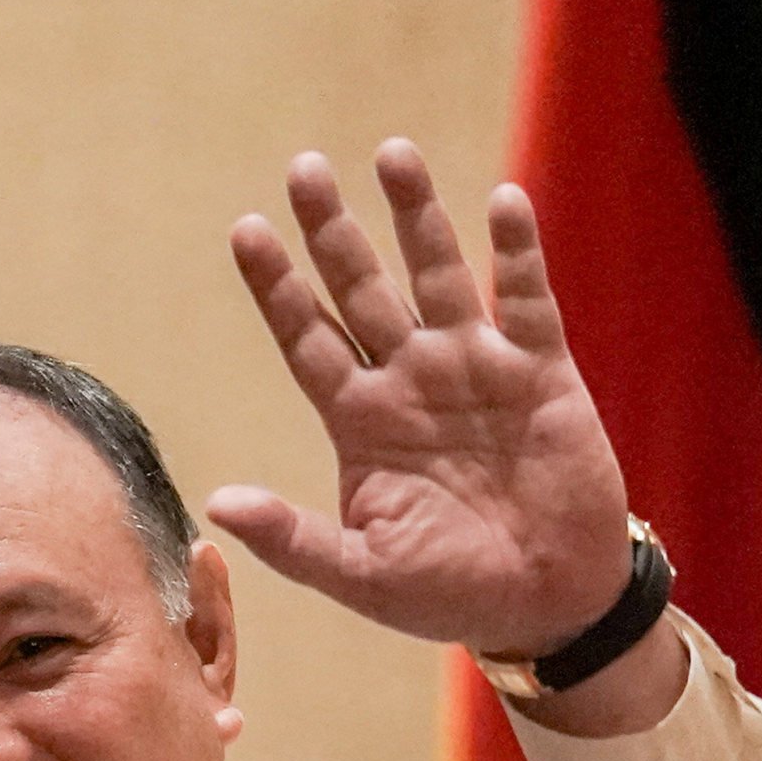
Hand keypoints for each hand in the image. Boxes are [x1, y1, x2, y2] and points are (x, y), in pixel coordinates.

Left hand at [206, 139, 675, 720]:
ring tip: (391, 155)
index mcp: (361, 423)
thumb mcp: (359, 573)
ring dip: (416, 217)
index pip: (307, 339)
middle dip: (333, 231)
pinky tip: (502, 202)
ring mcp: (475, 370)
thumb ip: (291, 538)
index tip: (246, 231)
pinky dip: (516, 254)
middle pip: (362, 290)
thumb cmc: (448, 592)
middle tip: (302, 169)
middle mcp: (411, 382)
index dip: (278, 287)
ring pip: (438, 275)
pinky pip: (526, 299)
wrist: (544, 605)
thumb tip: (217, 502)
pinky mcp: (540, 372)